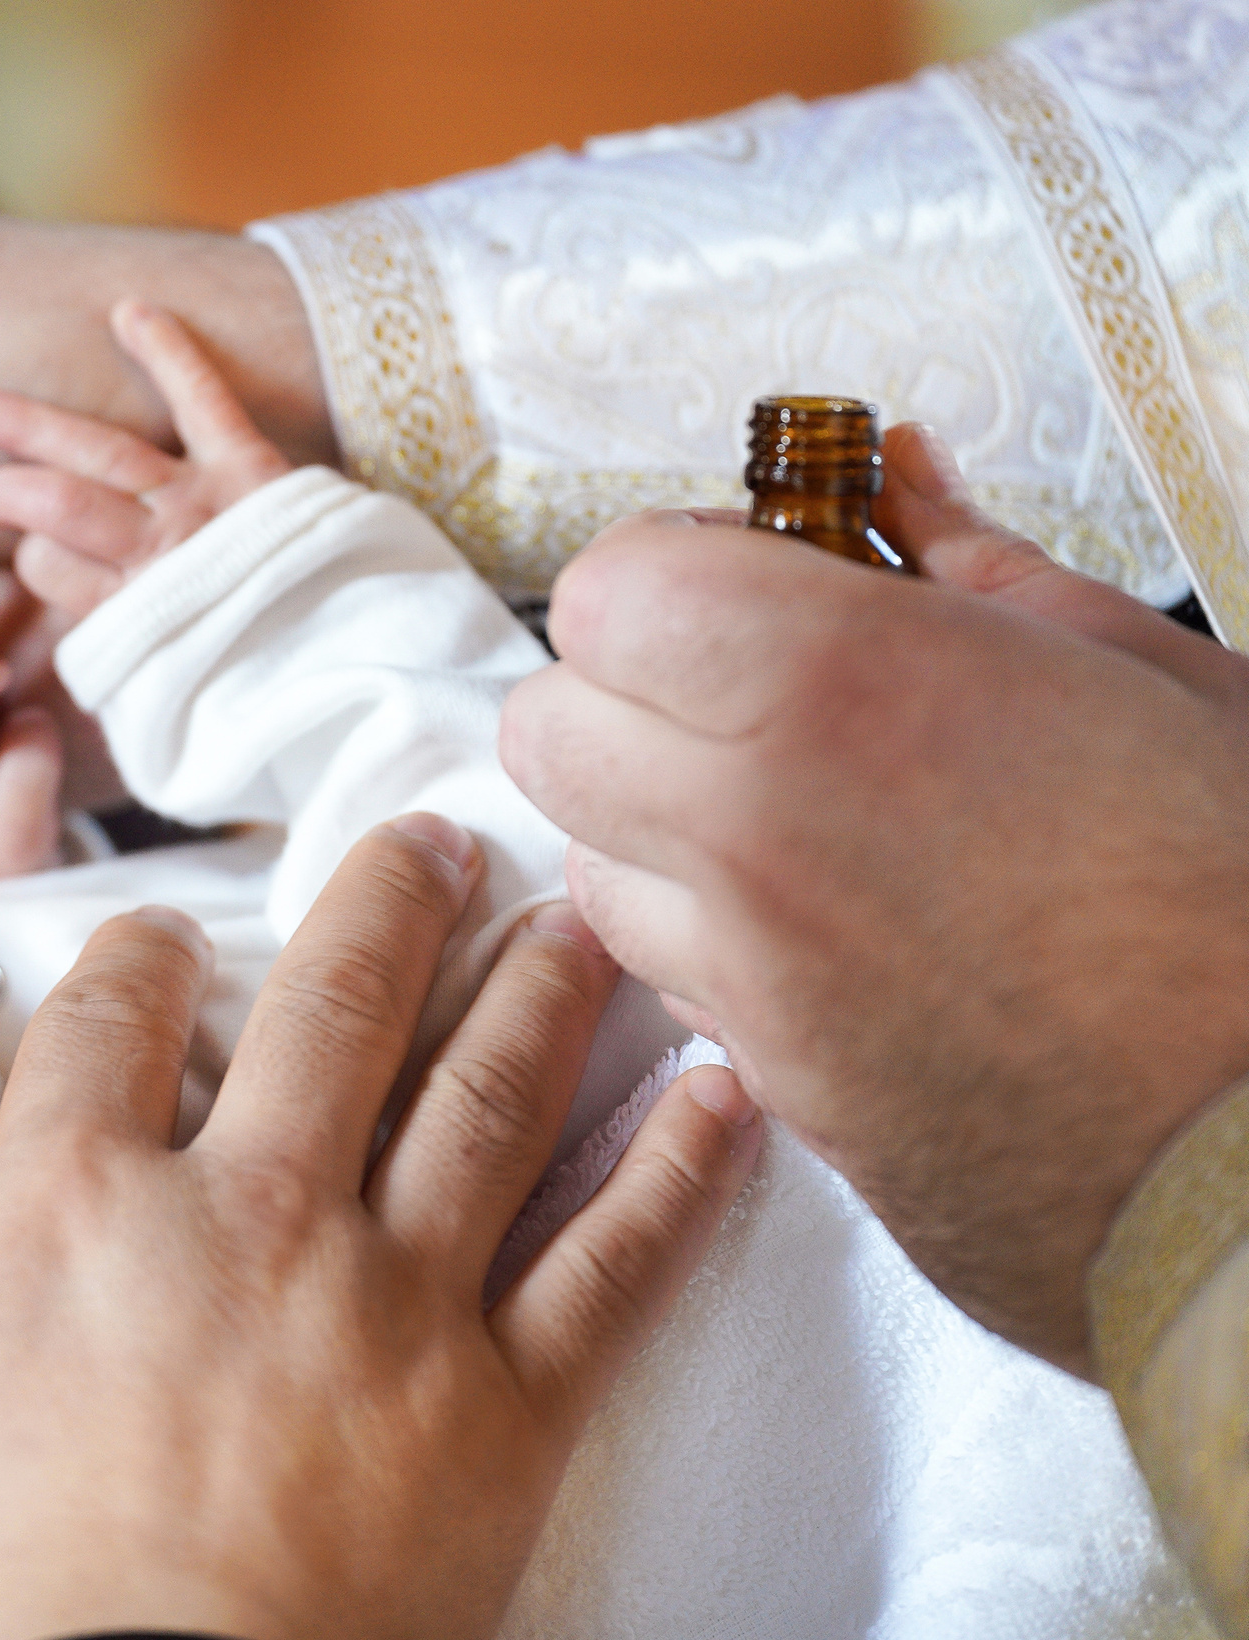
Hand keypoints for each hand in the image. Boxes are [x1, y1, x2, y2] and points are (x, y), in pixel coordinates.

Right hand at [0, 817, 759, 1639]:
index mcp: (81, 1199)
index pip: (119, 1013)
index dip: (142, 955)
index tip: (167, 939)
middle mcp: (251, 1208)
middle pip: (337, 1005)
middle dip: (388, 901)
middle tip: (434, 840)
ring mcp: (393, 1297)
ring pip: (490, 1094)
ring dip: (539, 985)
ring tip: (577, 915)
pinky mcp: (505, 1405)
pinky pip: (615, 1264)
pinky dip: (679, 1169)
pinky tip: (722, 1092)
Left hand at [501, 422, 1248, 1371]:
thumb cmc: (1243, 892)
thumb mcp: (1142, 670)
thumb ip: (977, 565)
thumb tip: (899, 479)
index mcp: (834, 682)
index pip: (602, 591)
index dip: (669, 575)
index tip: (748, 582)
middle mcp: (746, 824)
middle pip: (545, 724)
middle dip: (622, 691)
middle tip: (744, 689)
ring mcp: (739, 966)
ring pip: (583, 856)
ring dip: (649, 820)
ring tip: (792, 814)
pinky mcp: (762, 1075)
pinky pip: (659, 975)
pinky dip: (703, 936)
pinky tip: (825, 925)